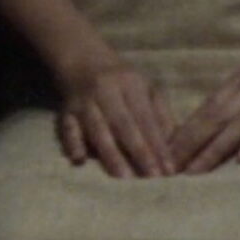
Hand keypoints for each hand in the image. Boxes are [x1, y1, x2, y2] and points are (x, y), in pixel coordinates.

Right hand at [56, 58, 177, 178]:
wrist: (83, 60)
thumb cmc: (123, 82)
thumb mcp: (147, 89)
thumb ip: (161, 115)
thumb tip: (174, 146)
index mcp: (132, 85)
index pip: (147, 119)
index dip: (158, 145)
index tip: (169, 169)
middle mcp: (107, 92)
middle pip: (124, 125)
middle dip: (139, 153)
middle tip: (151, 178)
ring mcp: (84, 102)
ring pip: (98, 130)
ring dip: (110, 156)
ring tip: (124, 179)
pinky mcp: (64, 112)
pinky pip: (67, 129)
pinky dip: (72, 143)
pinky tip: (79, 160)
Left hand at [168, 53, 239, 174]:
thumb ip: (235, 103)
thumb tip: (203, 131)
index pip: (204, 110)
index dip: (182, 135)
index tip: (161, 157)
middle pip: (215, 119)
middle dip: (189, 146)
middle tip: (169, 170)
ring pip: (239, 126)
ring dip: (215, 151)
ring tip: (195, 173)